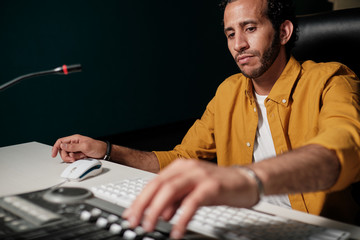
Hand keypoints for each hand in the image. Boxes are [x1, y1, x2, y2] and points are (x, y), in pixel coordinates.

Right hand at [51, 134, 106, 161]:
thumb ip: (73, 146)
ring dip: (73, 158)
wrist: (104, 152)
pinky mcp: (79, 155)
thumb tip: (63, 146)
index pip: (61, 141)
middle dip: (67, 156)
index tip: (53, 154)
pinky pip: (73, 159)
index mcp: (74, 139)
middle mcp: (74, 144)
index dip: (56, 147)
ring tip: (81, 156)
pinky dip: (77, 159)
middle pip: (63, 151)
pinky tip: (83, 157)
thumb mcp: (85, 146)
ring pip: (68, 156)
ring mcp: (76, 150)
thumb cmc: (97, 146)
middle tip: (73, 158)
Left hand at [122, 159, 258, 238]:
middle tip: (134, 222)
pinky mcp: (212, 186)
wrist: (247, 180)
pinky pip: (192, 202)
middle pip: (158, 185)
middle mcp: (188, 168)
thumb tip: (160, 214)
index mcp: (181, 167)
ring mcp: (199, 175)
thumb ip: (176, 201)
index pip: (154, 182)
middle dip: (143, 205)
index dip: (140, 199)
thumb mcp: (193, 192)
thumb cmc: (220, 186)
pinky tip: (177, 231)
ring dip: (156, 210)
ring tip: (150, 226)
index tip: (130, 214)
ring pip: (170, 190)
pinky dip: (181, 218)